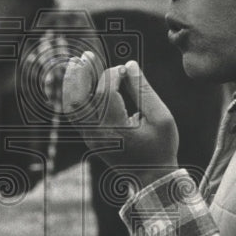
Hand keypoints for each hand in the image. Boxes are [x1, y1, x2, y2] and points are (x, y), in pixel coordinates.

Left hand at [62, 52, 178, 187]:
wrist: (152, 179)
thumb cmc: (161, 148)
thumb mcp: (161, 118)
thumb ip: (144, 91)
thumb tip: (129, 65)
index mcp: (117, 130)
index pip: (106, 94)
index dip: (113, 75)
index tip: (124, 69)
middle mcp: (99, 135)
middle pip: (82, 99)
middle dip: (83, 75)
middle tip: (86, 56)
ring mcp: (91, 139)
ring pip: (74, 107)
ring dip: (74, 85)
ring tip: (76, 65)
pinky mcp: (89, 139)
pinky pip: (76, 115)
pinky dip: (75, 97)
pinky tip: (77, 83)